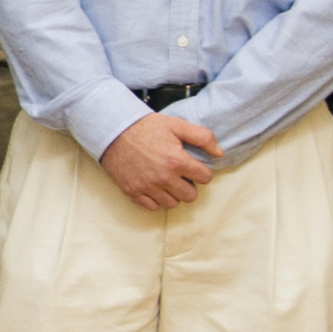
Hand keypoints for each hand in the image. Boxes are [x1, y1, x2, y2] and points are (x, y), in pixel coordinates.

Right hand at [100, 112, 220, 211]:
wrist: (113, 130)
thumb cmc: (145, 127)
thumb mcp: (176, 125)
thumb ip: (202, 137)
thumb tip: (219, 153)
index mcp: (177, 161)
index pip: (206, 178)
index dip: (202, 171)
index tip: (193, 166)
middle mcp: (163, 178)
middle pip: (191, 196)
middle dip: (190, 185)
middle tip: (181, 174)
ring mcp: (147, 187)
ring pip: (172, 204)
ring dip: (173, 193)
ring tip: (166, 180)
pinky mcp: (133, 192)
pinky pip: (152, 207)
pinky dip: (155, 199)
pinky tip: (153, 186)